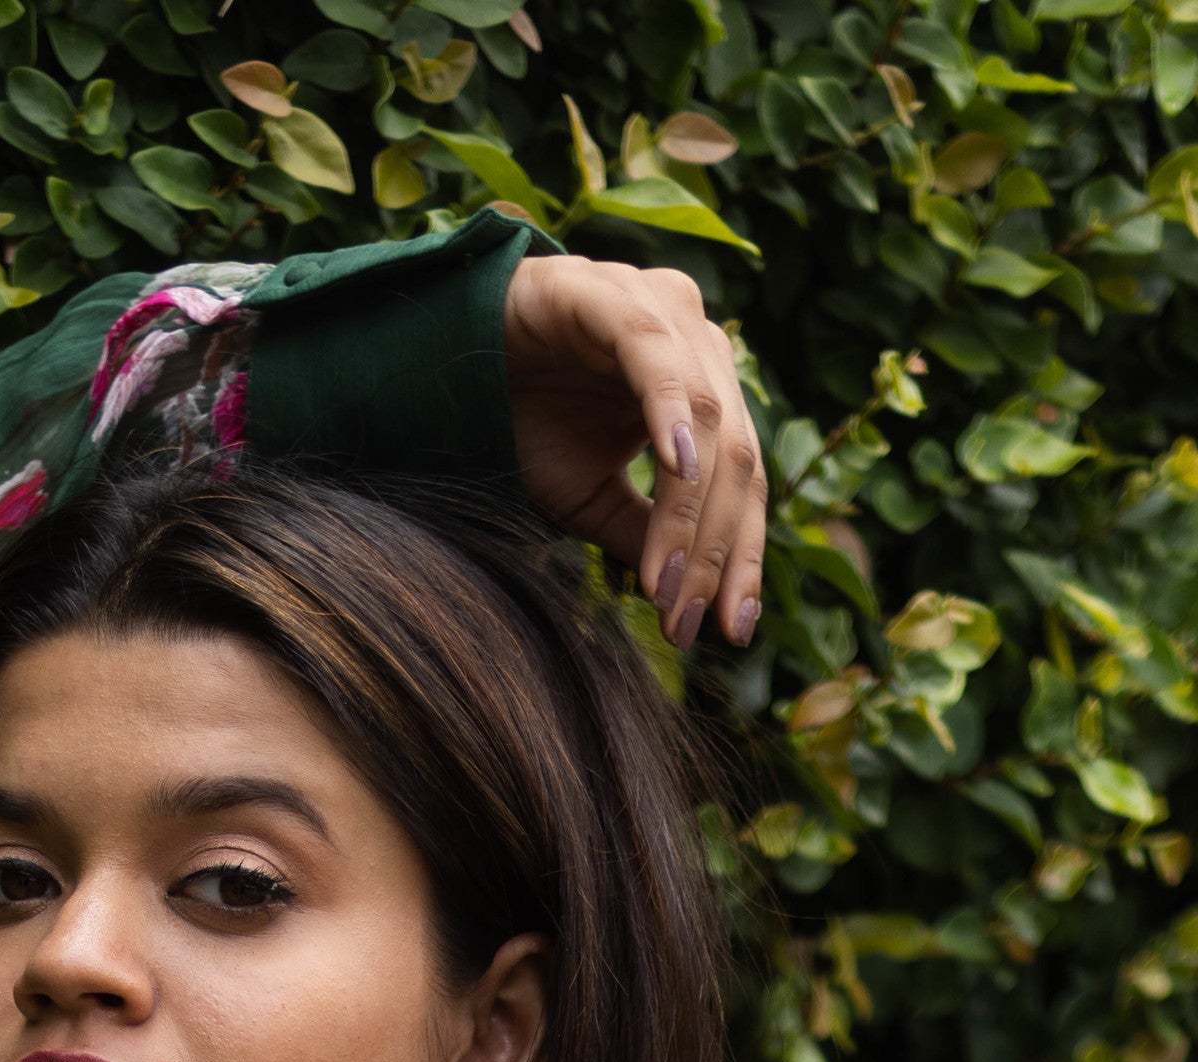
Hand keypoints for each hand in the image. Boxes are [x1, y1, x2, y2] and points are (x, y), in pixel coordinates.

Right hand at [501, 250, 769, 651]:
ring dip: (689, 513)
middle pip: (736, 459)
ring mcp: (663, 310)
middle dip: (714, 551)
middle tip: (685, 623)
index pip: (745, 484)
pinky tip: (676, 468)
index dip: (740, 560)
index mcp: (706, 391)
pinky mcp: (615, 293)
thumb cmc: (528, 419)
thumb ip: (647, 535)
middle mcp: (699, 344)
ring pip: (706, 421)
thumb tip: (689, 603)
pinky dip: (670, 413)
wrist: (451, 354)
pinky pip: (655, 357)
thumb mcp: (591, 497)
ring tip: (666, 585)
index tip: (730, 632)